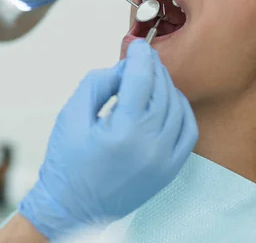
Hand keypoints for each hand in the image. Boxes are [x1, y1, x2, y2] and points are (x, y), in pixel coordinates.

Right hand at [18, 40, 197, 239]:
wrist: (71, 209)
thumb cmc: (66, 164)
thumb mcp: (71, 115)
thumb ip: (98, 83)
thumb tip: (124, 69)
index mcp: (123, 132)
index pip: (140, 79)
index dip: (139, 56)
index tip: (137, 45)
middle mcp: (150, 146)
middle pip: (161, 90)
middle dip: (152, 68)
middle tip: (142, 58)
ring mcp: (164, 160)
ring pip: (177, 107)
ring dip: (166, 86)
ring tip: (151, 78)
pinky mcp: (169, 170)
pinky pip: (188, 131)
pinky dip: (182, 110)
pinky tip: (168, 101)